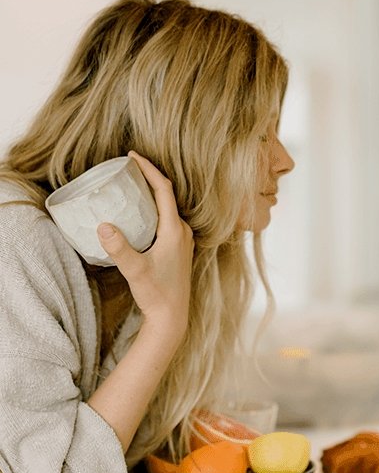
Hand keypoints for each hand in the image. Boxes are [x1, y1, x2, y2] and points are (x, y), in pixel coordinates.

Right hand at [97, 151, 193, 336]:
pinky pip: (167, 219)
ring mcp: (183, 239)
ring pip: (167, 207)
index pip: (164, 190)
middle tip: (127, 166)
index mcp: (174, 230)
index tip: (133, 155)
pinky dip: (154, 208)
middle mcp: (182, 231)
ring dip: (152, 193)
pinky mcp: (179, 248)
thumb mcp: (135, 271)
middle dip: (148, 177)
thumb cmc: (157, 294)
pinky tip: (139, 212)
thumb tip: (103, 226)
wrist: (172, 317)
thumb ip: (120, 249)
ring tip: (131, 184)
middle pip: (167, 194)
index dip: (149, 169)